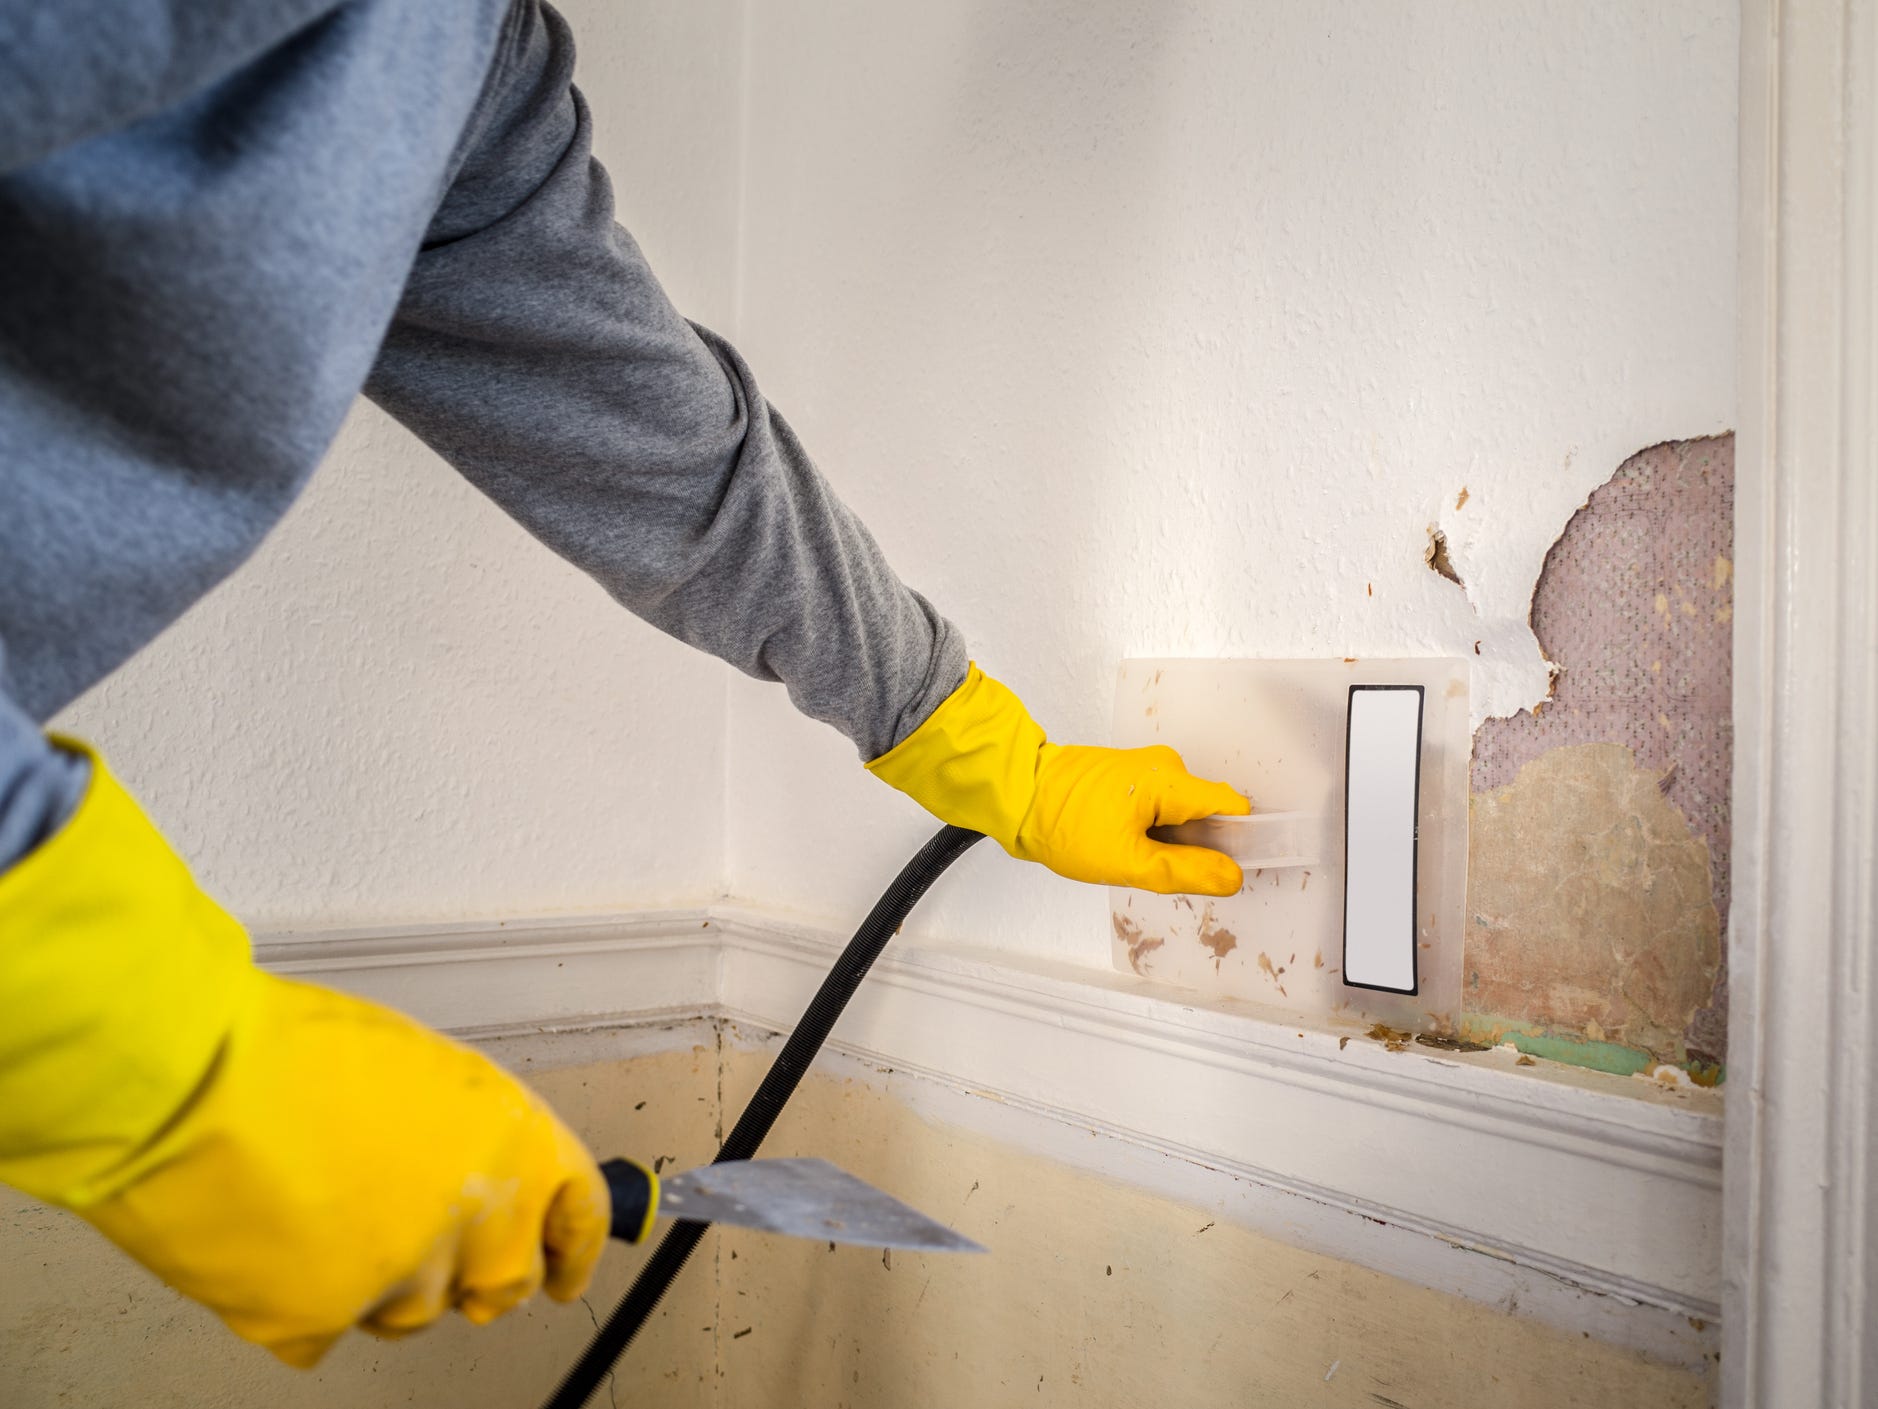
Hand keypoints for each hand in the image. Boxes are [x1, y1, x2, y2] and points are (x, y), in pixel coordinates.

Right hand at [0, 746, 608, 1366]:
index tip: (564, 1268)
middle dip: (473, 1269)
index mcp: (515, 1142)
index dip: (573, 1245)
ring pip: (412, 1309)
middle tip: (422, 1237)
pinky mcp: (321, 1323)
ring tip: (323, 1208)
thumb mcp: (425, 1071)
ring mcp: (401, 1279)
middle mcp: (477, 1219)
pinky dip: (304, 1301)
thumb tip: (481, 1177)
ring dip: (382, 1278)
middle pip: (502, 1282)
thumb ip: (472, 1137)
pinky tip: (276, 1243)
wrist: (190, 1079)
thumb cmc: (294, 1051)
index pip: (581, 1215)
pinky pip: (328, 1332)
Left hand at [867, 665, 1248, 894]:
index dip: (1238, 840)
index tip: (1228, 869)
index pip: (1233, 807)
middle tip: (1155, 867)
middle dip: (1194, 848)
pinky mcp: (1127, 779)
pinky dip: (1148, 832)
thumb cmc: (1063, 821)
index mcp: (1172, 781)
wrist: (1013, 792)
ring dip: (1166, 842)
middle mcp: (1165, 768)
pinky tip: (1119, 843)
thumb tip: (1231, 876)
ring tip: (1128, 854)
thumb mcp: (1127, 861)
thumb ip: (1184, 871)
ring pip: (1179, 816)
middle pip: (1206, 815)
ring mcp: (1145, 771)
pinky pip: (1156, 810)